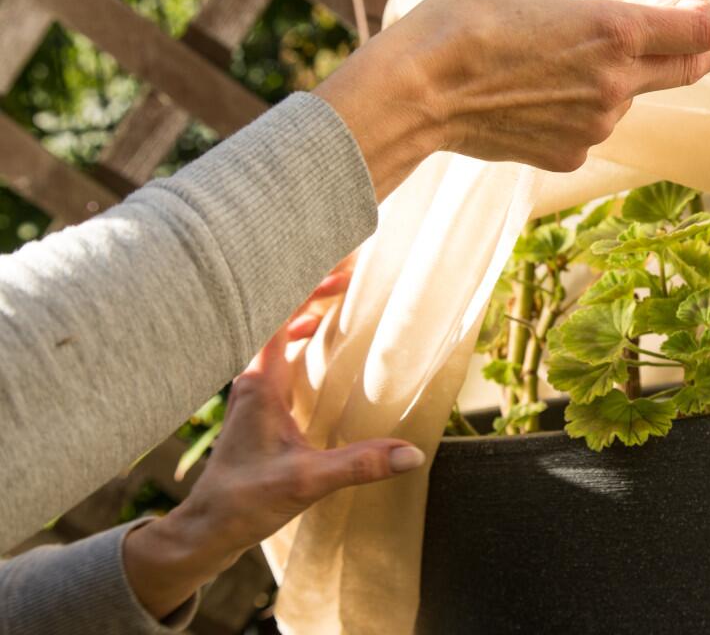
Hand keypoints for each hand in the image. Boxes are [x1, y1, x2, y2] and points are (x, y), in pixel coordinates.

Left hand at [122, 269, 423, 620]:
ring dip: (305, 312)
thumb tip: (411, 453)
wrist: (207, 528)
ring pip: (275, 334)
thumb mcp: (307, 482)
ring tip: (338, 299)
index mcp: (261, 384)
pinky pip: (278, 355)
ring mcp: (253, 392)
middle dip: (313, 291)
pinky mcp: (258, 406)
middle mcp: (253, 380)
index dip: (309, 288)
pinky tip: (318, 346)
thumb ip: (359, 464)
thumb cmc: (244, 502)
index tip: (344, 272)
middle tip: (350, 275)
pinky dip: (298, 338)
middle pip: (278, 317)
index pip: (279, 316)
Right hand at [315, 0, 709, 198]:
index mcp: (615, 31)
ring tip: (550, 66)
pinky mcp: (570, 156)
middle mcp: (616, 85)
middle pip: (684, 73)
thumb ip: (576, 2)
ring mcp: (595, 127)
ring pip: (626, 100)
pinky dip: (576, 112)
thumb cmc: (463, 23)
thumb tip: (584, 17)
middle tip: (669, 37)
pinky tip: (532, 98)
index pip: (698, 33)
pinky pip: (590, 128)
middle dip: (682, 53)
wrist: (417, 91)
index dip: (704, 21)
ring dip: (610, 82)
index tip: (695, 15)